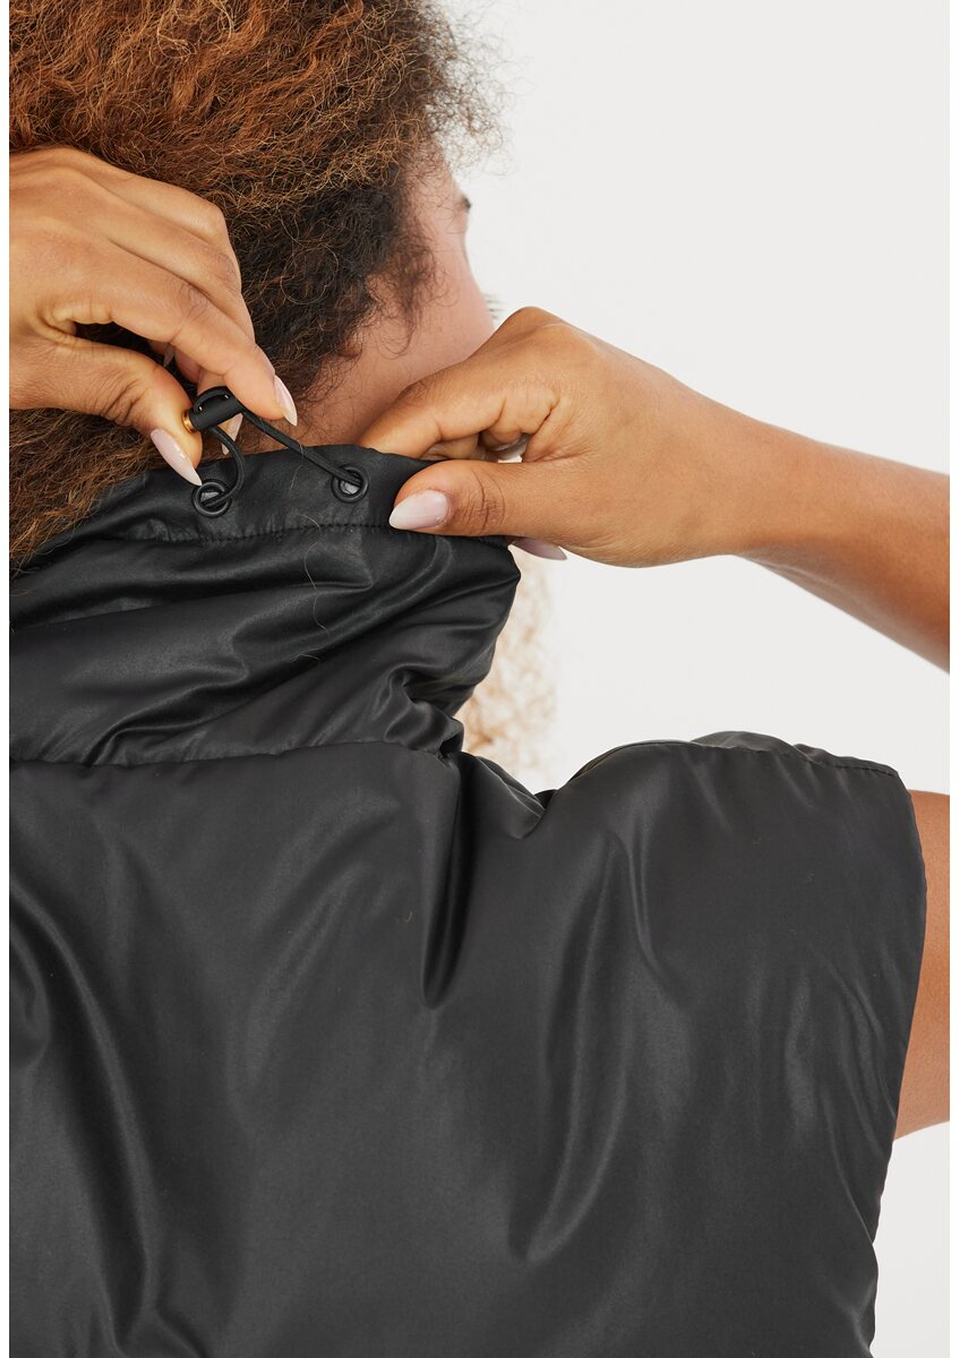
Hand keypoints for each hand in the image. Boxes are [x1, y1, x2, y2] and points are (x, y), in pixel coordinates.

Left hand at [9, 146, 297, 482]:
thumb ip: (120, 396)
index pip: (188, 310)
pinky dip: (195, 265)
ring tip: (206, 365)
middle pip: (208, 269)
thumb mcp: (24, 372)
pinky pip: (172, 211)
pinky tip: (181, 313)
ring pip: (203, 233)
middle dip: (236, 342)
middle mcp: (82, 196)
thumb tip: (190, 440)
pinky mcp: (79, 171)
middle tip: (231, 407)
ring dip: (223, 300)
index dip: (241, 365)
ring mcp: (82, 174)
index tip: (276, 409)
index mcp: (66, 248)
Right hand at [359, 306, 765, 566]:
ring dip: (479, 485)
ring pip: (459, 427)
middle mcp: (528, 338)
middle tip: (494, 537)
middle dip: (446, 483)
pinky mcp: (545, 377)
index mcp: (535, 357)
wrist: (744, 483)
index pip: (422, 408)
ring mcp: (537, 354)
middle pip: (436, 417)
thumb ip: (477, 503)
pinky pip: (489, 426)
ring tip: (537, 525)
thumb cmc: (674, 493)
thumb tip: (397, 506)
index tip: (348, 515)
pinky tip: (540, 505)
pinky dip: (500, 473)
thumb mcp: (568, 508)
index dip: (381, 464)